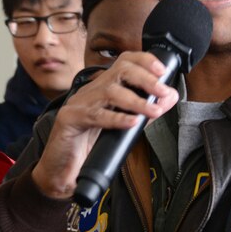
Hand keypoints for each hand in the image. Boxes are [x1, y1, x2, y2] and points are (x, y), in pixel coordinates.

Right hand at [31, 52, 178, 198]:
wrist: (60, 170)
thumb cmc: (89, 146)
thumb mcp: (122, 125)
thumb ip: (145, 110)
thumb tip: (170, 97)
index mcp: (102, 88)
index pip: (124, 62)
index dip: (144, 61)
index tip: (162, 70)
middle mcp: (90, 91)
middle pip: (119, 70)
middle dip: (145, 78)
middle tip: (162, 91)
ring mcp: (79, 103)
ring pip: (109, 91)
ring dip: (136, 101)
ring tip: (153, 111)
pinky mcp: (69, 120)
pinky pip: (96, 115)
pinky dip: (117, 118)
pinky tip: (132, 122)